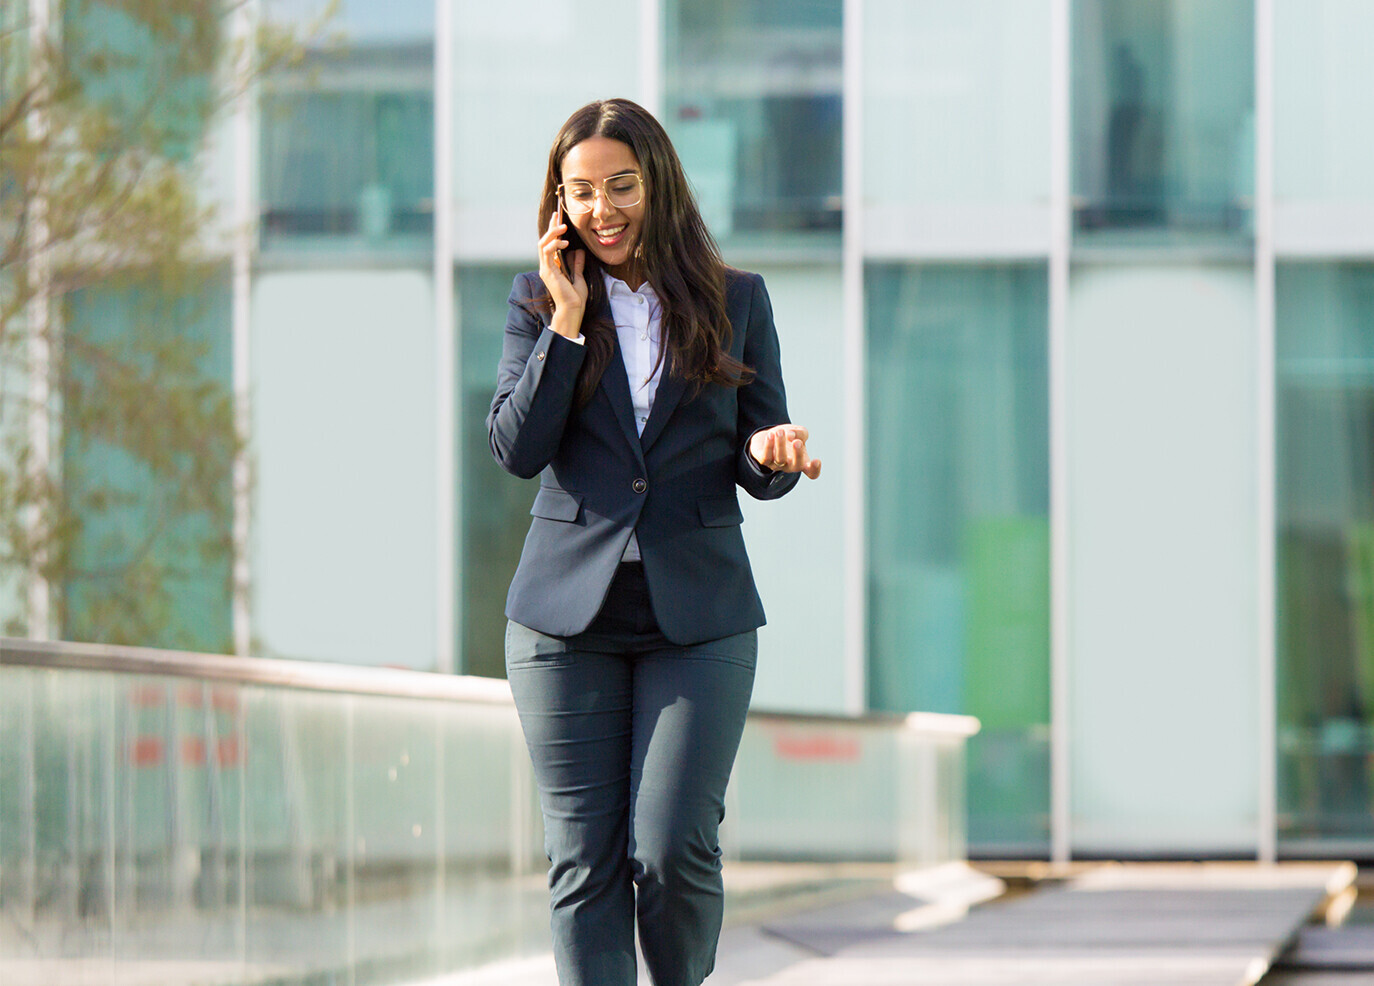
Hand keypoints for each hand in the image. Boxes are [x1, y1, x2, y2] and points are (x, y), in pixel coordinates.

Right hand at [538, 209, 587, 337]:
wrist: (573, 309)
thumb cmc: (575, 297)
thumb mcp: (579, 276)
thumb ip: (577, 264)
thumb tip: (579, 252)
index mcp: (552, 267)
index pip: (549, 244)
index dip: (552, 231)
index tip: (557, 219)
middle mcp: (546, 266)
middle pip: (544, 241)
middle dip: (550, 227)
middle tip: (556, 215)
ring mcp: (545, 269)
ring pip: (543, 244)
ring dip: (552, 233)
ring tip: (563, 227)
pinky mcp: (548, 272)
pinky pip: (547, 252)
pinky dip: (554, 244)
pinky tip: (564, 243)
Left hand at [750, 424, 820, 479]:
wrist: (770, 436)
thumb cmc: (789, 436)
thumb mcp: (799, 431)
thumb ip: (800, 432)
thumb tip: (791, 435)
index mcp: (803, 461)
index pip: (811, 473)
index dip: (815, 470)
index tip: (817, 460)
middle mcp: (791, 466)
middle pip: (797, 466)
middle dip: (798, 454)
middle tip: (797, 442)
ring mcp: (777, 465)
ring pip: (780, 459)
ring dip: (781, 445)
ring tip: (780, 432)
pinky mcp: (764, 461)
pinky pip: (766, 457)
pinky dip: (768, 446)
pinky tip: (770, 435)